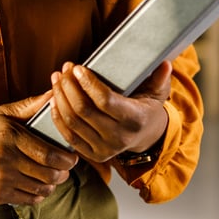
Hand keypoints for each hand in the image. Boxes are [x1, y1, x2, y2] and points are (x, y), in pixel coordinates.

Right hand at [0, 93, 79, 205]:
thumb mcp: (3, 114)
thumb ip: (30, 106)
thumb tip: (53, 94)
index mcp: (9, 136)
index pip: (47, 153)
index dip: (66, 159)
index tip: (73, 158)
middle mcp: (5, 158)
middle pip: (47, 173)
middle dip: (63, 173)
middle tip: (66, 169)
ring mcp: (2, 179)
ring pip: (40, 188)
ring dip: (53, 184)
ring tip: (54, 177)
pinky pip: (29, 199)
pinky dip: (39, 195)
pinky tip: (39, 186)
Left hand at [49, 60, 171, 162]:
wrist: (145, 137)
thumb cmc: (146, 108)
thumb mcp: (156, 93)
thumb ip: (159, 79)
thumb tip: (165, 64)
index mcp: (135, 119)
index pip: (105, 101)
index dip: (88, 83)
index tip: (77, 68)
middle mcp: (119, 138)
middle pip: (84, 110)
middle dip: (69, 86)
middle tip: (64, 69)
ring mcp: (104, 149)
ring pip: (73, 122)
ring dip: (60, 98)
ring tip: (57, 79)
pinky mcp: (92, 155)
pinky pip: (68, 136)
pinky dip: (57, 117)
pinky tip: (53, 99)